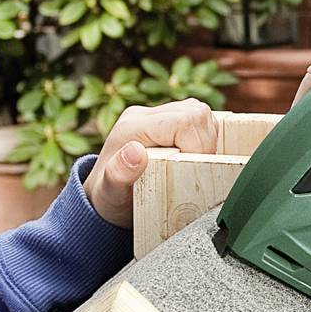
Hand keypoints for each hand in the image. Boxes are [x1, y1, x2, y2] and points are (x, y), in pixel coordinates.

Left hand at [81, 97, 222, 225]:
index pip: (185, 121)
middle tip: (197, 169)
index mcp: (133, 126)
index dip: (200, 145)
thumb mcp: (111, 193)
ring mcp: (156, 115)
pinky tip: (195, 156)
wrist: (103, 197)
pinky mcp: (166, 120)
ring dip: (207, 139)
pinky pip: (198, 119)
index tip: (195, 170)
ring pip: (199, 113)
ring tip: (195, 164)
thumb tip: (135, 151)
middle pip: (196, 113)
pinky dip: (204, 137)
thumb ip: (119, 174)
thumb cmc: (109, 199)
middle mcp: (144, 115)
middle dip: (206, 143)